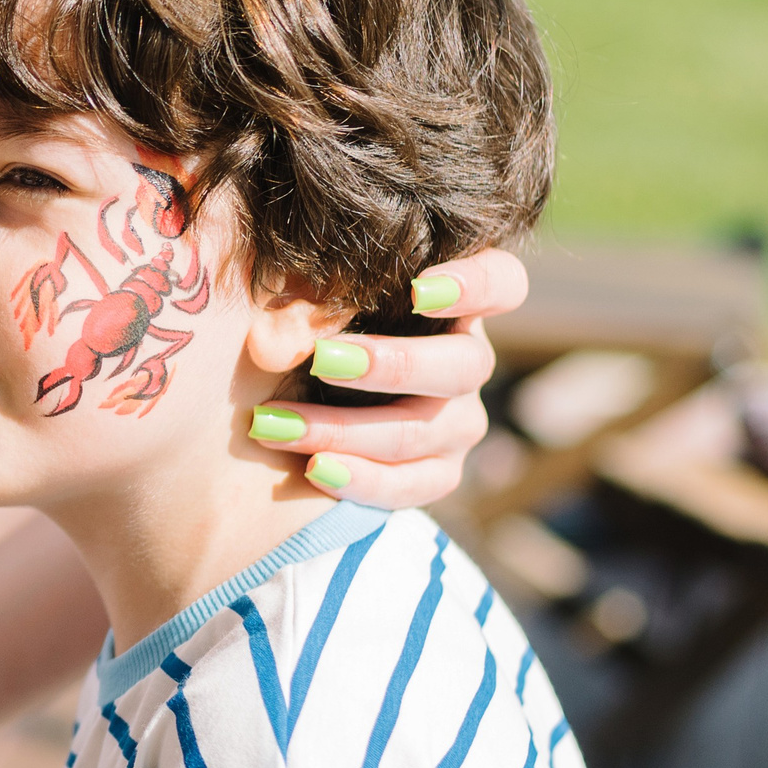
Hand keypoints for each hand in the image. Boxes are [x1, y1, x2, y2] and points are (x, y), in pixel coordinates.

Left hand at [247, 247, 528, 508]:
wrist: (286, 399)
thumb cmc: (299, 326)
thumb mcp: (300, 302)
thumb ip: (295, 303)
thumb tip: (266, 342)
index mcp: (448, 303)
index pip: (500, 283)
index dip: (475, 285)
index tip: (418, 289)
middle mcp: (465, 362)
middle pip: (463, 365)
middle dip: (390, 365)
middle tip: (321, 359)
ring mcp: (457, 423)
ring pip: (420, 430)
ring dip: (342, 428)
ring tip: (274, 424)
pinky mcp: (437, 473)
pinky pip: (411, 484)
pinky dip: (360, 478)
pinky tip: (313, 467)